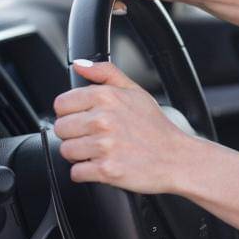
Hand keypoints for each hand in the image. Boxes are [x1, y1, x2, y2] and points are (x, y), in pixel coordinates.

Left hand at [54, 59, 202, 194]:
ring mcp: (104, 146)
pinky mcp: (106, 170)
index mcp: (107, 97)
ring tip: (101, 152)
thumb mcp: (136, 92)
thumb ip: (106, 73)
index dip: (71, 113)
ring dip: (80, 155)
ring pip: (66, 151)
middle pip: (61, 129)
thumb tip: (80, 66)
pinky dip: (87, 173)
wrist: (177, 158)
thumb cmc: (157, 127)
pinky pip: (76, 173)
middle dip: (75, 135)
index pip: (61, 104)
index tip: (85, 119)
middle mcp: (103, 120)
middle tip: (96, 137)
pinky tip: (104, 165)